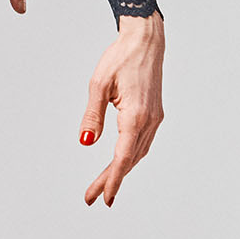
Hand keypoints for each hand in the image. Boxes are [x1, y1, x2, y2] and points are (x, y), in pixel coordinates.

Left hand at [78, 13, 165, 207]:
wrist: (146, 40)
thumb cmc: (121, 57)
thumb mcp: (99, 84)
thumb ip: (92, 115)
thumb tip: (85, 142)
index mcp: (136, 115)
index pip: (123, 157)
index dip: (112, 180)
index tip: (103, 197)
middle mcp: (149, 120)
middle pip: (130, 160)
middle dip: (111, 180)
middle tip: (92, 198)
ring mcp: (155, 118)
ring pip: (138, 153)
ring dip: (120, 171)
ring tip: (103, 185)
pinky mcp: (155, 113)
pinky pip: (142, 143)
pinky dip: (130, 157)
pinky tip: (120, 162)